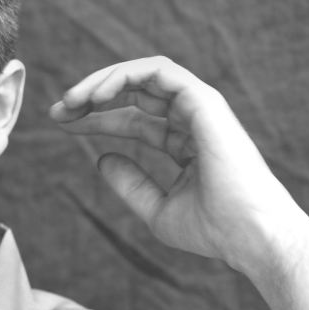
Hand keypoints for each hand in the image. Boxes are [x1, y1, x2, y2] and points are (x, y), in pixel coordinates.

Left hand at [50, 56, 302, 273]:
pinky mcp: (204, 101)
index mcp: (184, 141)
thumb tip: (100, 158)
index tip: (61, 123)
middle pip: (134, 92)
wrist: (249, 237)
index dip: (95, 118)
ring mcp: (200, 107)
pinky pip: (159, 72)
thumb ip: (129, 183)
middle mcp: (192, 119)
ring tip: (72, 100)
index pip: (132, 119)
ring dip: (104, 80)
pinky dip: (125, 76)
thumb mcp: (156, 208)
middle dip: (92, 95)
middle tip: (58, 109)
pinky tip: (98, 96)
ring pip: (144, 74)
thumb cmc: (214, 229)